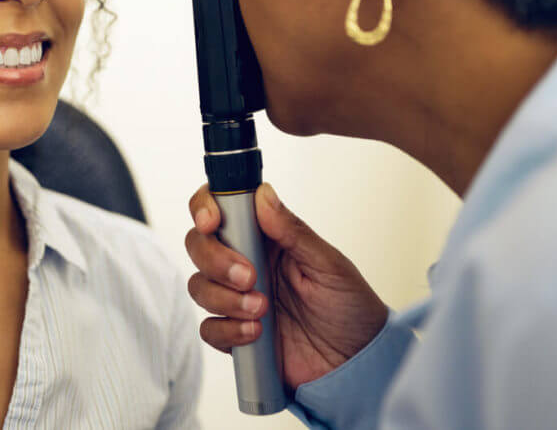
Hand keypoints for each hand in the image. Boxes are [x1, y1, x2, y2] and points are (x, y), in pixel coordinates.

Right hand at [186, 182, 387, 388]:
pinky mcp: (234, 333)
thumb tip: (263, 195)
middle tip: (248, 276)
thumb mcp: (329, 264)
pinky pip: (209, 328)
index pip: (221, 209)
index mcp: (265, 237)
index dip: (205, 208)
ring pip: (198, 286)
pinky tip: (256, 332)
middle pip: (199, 245)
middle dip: (215, 259)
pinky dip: (228, 330)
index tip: (211, 222)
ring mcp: (236, 298)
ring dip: (224, 297)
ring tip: (262, 309)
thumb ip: (293, 231)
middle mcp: (244, 262)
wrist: (358, 362)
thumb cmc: (350, 307)